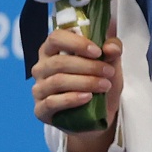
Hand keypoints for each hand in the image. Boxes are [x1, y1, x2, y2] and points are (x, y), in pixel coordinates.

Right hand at [31, 26, 122, 151]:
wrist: (100, 114)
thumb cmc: (99, 81)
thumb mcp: (111, 63)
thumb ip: (113, 50)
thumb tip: (111, 48)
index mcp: (53, 50)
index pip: (56, 38)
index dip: (76, 43)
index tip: (98, 52)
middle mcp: (41, 68)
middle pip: (59, 62)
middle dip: (88, 66)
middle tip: (109, 72)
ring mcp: (39, 89)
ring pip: (57, 81)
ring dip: (85, 82)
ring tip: (105, 85)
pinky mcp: (40, 110)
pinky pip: (52, 102)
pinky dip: (72, 99)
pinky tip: (88, 97)